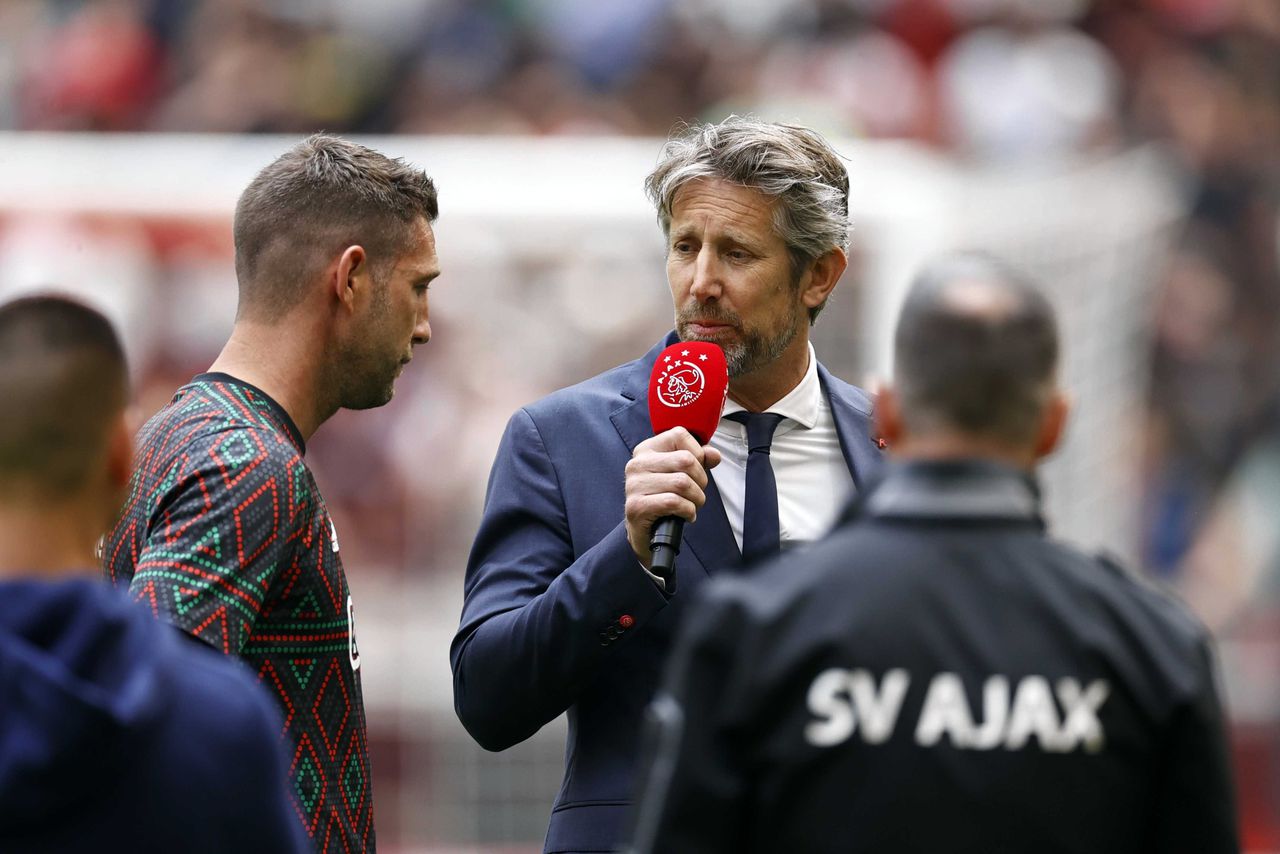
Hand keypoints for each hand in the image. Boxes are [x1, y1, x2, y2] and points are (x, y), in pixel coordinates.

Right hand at [625, 427, 721, 567]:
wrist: (646, 533)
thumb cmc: (664, 499)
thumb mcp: (682, 474)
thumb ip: (699, 460)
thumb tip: (714, 455)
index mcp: (646, 449)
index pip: (679, 435)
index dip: (697, 453)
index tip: (695, 471)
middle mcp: (637, 464)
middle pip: (685, 460)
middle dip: (701, 480)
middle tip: (697, 492)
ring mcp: (633, 485)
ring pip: (682, 482)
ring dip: (697, 498)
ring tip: (692, 505)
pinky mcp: (636, 507)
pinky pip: (674, 502)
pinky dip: (688, 511)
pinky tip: (687, 515)